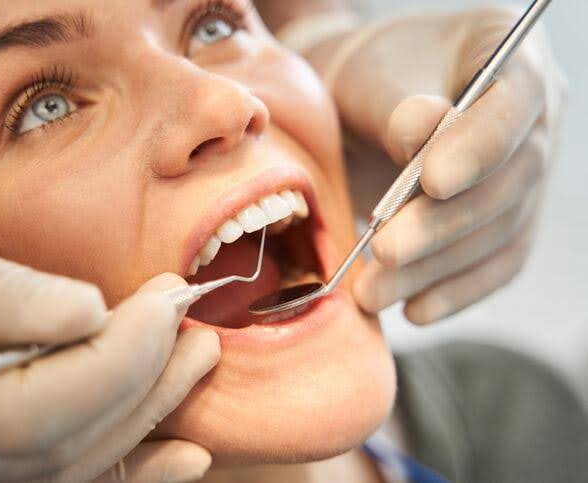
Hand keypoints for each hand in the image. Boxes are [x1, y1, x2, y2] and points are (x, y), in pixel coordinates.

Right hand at [0, 208, 218, 481]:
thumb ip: (3, 298)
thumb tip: (94, 311)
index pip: (50, 406)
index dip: (125, 353)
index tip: (167, 297)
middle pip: (77, 438)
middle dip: (148, 375)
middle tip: (190, 319)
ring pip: (83, 463)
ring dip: (151, 411)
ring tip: (198, 358)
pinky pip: (72, 478)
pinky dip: (133, 468)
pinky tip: (186, 457)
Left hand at [311, 8, 565, 323]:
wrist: (361, 109)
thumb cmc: (366, 81)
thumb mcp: (371, 81)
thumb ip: (398, 109)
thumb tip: (421, 136)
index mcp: (513, 57)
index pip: (515, 102)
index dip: (480, 146)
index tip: (432, 181)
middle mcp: (535, 119)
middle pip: (509, 180)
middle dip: (442, 225)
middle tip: (384, 251)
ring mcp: (523, 174)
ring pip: (498, 233)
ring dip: (434, 270)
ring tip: (372, 292)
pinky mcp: (504, 221)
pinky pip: (494, 264)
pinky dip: (454, 291)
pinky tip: (413, 310)